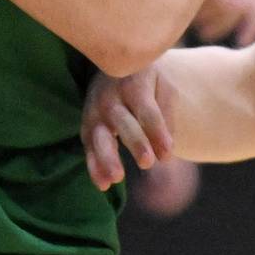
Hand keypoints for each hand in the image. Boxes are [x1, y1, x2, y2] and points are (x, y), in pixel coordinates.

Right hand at [81, 65, 177, 190]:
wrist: (115, 69)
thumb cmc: (147, 83)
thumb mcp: (163, 88)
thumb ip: (167, 114)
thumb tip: (165, 149)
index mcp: (132, 82)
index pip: (147, 110)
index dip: (157, 132)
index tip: (168, 154)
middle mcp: (109, 96)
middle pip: (123, 122)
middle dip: (135, 142)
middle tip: (147, 162)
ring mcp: (94, 112)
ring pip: (99, 137)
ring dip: (107, 158)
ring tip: (117, 178)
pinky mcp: (86, 128)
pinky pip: (89, 149)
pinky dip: (94, 168)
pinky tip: (103, 185)